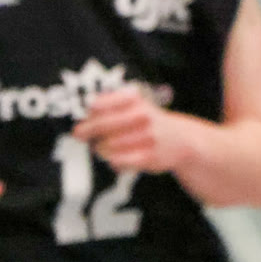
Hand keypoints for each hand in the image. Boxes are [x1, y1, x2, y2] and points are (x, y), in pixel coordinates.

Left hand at [74, 85, 194, 174]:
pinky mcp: (148, 157)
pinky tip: (115, 158)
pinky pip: (117, 161)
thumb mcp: (133, 105)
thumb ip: (108, 106)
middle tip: (78, 134)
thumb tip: (83, 119)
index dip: (89, 113)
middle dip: (86, 131)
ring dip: (99, 148)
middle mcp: (141, 115)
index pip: (100, 105)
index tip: (85, 117)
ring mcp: (145, 136)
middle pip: (101, 124)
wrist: (182, 140)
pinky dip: (113, 161)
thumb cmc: (147, 122)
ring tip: (102, 148)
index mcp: (134, 100)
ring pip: (106, 146)